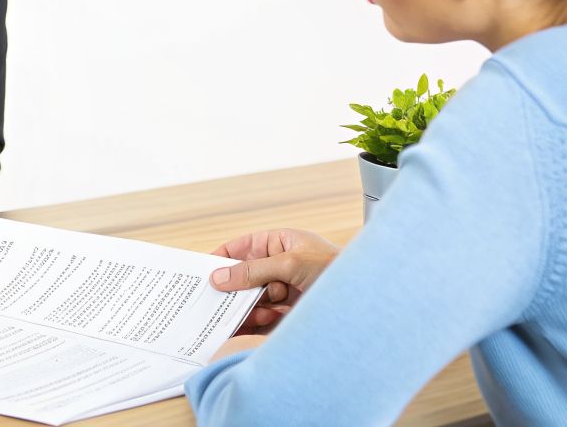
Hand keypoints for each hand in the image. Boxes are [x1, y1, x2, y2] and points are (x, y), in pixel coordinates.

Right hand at [208, 228, 339, 333]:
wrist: (364, 300)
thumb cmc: (335, 270)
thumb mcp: (290, 263)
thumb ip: (253, 271)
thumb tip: (219, 276)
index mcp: (280, 244)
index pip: (243, 247)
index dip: (222, 257)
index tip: (202, 271)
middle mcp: (279, 267)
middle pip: (243, 276)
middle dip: (233, 288)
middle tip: (213, 299)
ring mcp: (282, 291)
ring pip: (250, 299)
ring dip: (248, 306)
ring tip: (254, 312)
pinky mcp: (286, 314)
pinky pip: (260, 317)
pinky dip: (254, 321)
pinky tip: (255, 323)